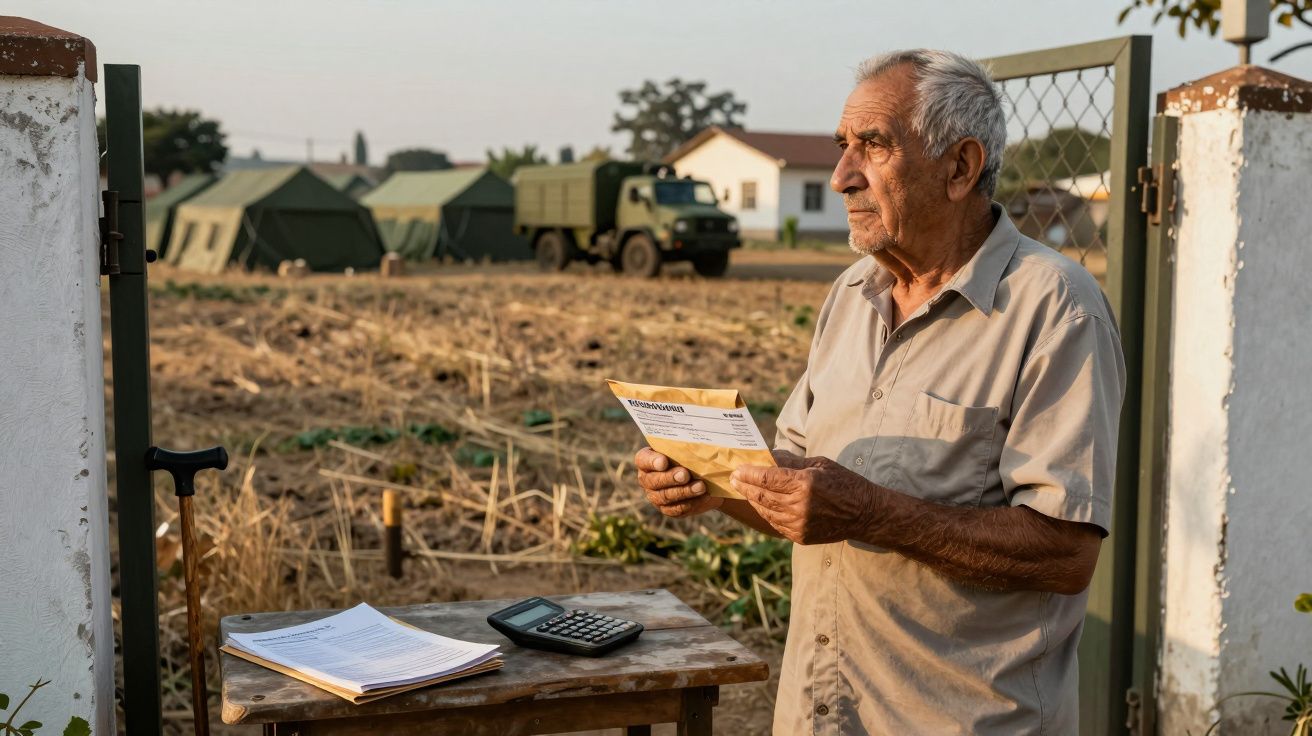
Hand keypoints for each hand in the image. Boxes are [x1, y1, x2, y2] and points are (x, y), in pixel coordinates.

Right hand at [635, 447, 722, 517]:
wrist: (705, 478)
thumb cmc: (691, 456)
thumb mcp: (686, 448)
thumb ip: (684, 446)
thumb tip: (693, 443)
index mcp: (647, 460)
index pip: (643, 459)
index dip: (652, 461)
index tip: (664, 461)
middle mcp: (647, 479)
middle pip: (653, 481)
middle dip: (670, 478)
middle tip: (685, 474)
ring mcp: (656, 496)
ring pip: (666, 497)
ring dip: (684, 492)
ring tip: (701, 486)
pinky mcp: (668, 509)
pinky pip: (677, 509)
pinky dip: (692, 503)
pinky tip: (704, 496)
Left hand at [730, 451, 875, 543]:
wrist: (864, 514)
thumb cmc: (844, 483)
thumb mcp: (819, 464)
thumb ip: (791, 463)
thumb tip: (767, 456)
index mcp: (804, 484)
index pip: (766, 478)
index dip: (749, 473)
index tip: (738, 468)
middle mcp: (799, 506)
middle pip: (761, 495)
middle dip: (744, 485)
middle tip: (733, 478)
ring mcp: (798, 524)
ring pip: (765, 510)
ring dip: (752, 499)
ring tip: (743, 489)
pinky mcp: (800, 536)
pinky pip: (774, 522)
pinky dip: (765, 512)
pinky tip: (760, 503)